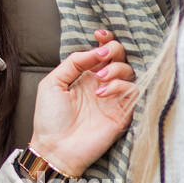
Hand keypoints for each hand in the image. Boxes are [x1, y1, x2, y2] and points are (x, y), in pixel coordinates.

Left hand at [30, 28, 137, 176]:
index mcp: (86, 76)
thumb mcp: (52, 83)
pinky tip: (103, 93)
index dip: (106, 40)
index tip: (99, 35)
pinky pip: (134, 93)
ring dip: (117, 69)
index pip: (103, 53)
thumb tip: (94, 50)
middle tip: (102, 55)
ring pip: (131, 73)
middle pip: (121, 58)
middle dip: (115, 50)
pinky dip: (121, 87)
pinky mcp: (123, 114)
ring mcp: (113, 99)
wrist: (54, 148)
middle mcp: (102, 84)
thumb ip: (72, 63)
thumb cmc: (50, 118)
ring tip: (100, 78)